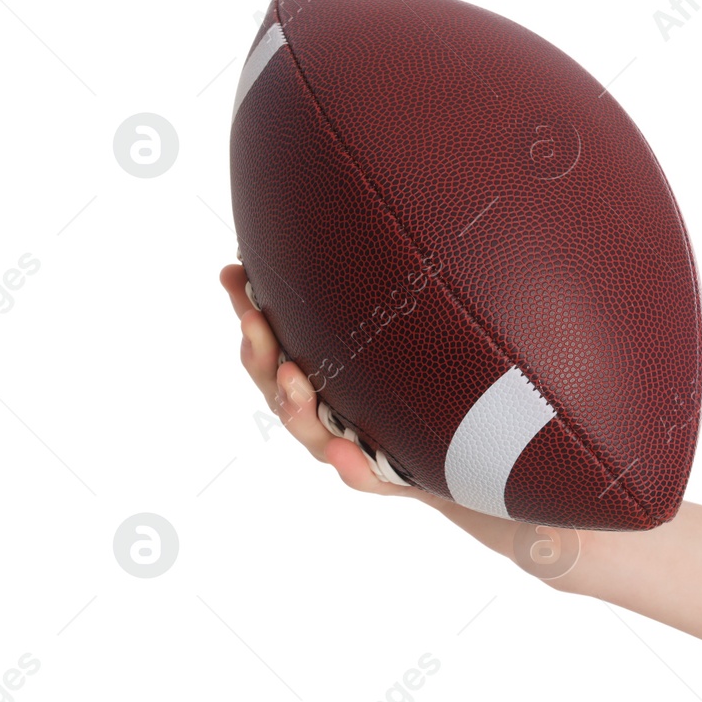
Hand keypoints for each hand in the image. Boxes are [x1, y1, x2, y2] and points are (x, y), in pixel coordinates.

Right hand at [218, 263, 528, 563]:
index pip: (273, 343)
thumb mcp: (403, 343)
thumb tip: (362, 223)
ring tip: (293, 380)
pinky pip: (363, 476)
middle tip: (254, 321)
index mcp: (320, 378)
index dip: (249, 310)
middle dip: (261, 355)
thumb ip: (378, 301)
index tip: (232, 272)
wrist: (469, 459)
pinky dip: (350, 466)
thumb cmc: (425, 393)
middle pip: (277, 388)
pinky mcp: (382, 477)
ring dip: (295, 407)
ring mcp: (349, 446)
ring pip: (311, 432)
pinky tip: (342, 450)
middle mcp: (324, 414)